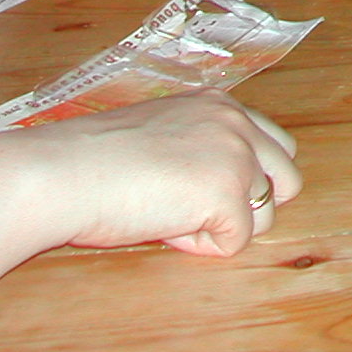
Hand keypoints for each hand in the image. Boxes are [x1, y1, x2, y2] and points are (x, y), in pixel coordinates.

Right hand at [0, 92, 299, 256]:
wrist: (64, 172)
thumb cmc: (94, 159)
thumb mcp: (161, 135)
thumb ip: (197, 147)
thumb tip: (212, 184)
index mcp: (220, 105)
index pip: (269, 147)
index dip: (233, 179)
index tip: (183, 184)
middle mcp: (237, 124)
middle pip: (287, 178)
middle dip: (248, 203)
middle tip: (189, 207)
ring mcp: (237, 157)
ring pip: (266, 214)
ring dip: (223, 225)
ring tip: (171, 214)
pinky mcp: (227, 195)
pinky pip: (233, 242)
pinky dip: (199, 246)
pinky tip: (162, 226)